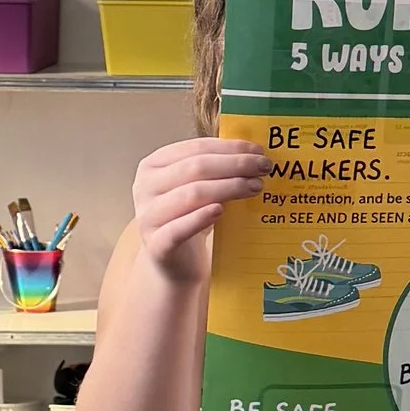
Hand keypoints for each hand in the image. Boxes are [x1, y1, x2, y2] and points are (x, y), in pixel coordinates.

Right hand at [129, 137, 267, 284]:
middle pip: (195, 168)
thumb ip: (215, 169)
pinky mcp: (157, 244)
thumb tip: (254, 153)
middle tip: (264, 168)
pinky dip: (201, 217)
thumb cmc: (189, 218)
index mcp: (154, 165)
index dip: (229, 148)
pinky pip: (180, 228)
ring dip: (228, 188)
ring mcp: (148, 216)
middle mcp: (145, 187)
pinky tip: (221, 211)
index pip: (195, 148)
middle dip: (234, 165)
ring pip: (192, 194)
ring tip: (255, 187)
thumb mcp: (198, 188)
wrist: (175, 262)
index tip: (258, 151)